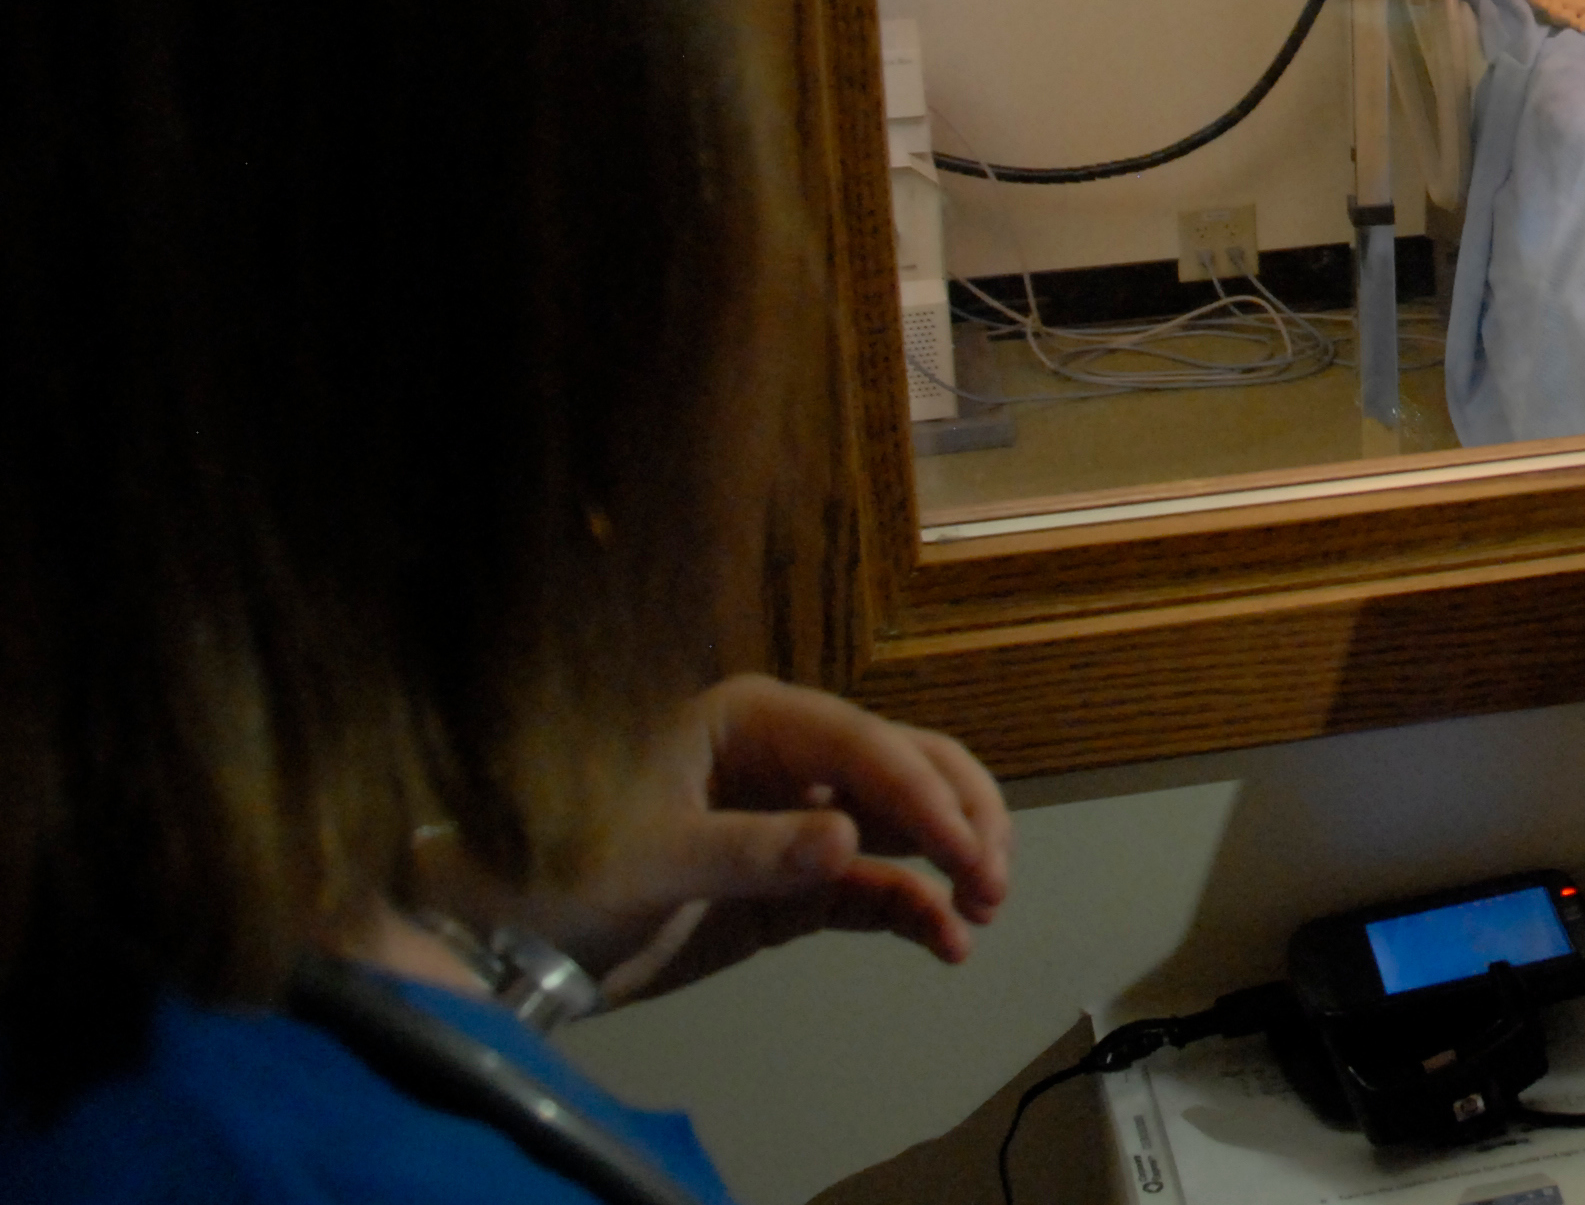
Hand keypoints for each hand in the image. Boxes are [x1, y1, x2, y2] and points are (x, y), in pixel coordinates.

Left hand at [421, 676, 1010, 1008]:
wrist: (506, 948)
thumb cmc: (556, 873)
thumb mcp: (647, 860)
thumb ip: (751, 851)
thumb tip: (851, 843)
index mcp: (751, 721)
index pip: (861, 744)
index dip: (922, 795)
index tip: (966, 850)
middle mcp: (787, 758)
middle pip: (903, 766)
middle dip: (957, 817)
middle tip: (991, 879)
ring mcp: (795, 822)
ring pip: (904, 823)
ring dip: (950, 859)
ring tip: (982, 910)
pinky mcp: (793, 885)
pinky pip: (873, 889)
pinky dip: (914, 910)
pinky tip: (943, 942)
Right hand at [1528, 0, 1584, 30]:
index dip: (1539, 3)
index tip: (1543, 2)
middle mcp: (1554, 1)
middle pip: (1550, 14)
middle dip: (1554, 15)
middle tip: (1560, 13)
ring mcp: (1570, 8)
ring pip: (1565, 21)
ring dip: (1568, 22)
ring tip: (1572, 20)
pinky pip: (1583, 23)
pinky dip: (1583, 26)